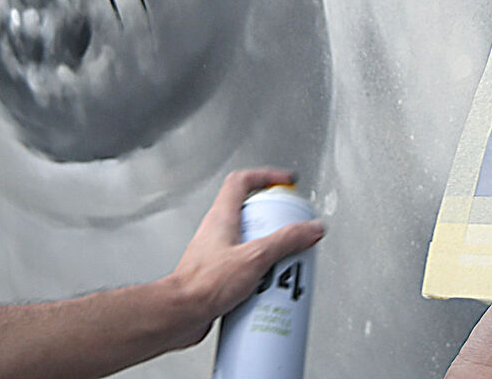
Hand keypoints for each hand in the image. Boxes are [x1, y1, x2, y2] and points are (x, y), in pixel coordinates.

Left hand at [158, 168, 325, 350]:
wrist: (181, 315)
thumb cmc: (203, 284)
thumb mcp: (255, 257)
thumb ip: (285, 241)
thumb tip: (310, 228)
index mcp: (222, 217)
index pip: (242, 181)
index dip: (266, 176)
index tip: (285, 183)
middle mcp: (217, 233)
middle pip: (252, 215)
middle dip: (275, 224)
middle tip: (290, 234)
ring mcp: (217, 255)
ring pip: (250, 244)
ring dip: (270, 253)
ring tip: (283, 266)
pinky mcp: (219, 277)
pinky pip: (245, 269)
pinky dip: (260, 276)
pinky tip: (268, 290)